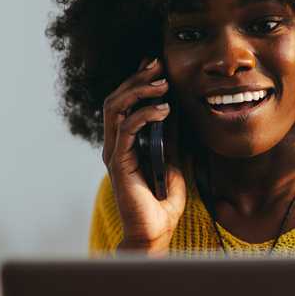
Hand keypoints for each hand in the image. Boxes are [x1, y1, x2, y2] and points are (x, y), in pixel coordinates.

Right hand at [101, 57, 187, 254]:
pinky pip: (127, 129)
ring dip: (139, 90)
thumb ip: (171, 139)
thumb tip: (179, 113)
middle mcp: (115, 145)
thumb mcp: (174, 161)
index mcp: (126, 143)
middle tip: (158, 64)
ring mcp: (115, 153)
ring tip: (162, 84)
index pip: (124, 102)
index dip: (137, 80)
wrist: (155, 232)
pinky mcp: (119, 163)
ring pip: (115, 108)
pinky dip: (145, 114)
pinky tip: (164, 110)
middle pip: (115, 99)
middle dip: (136, 77)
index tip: (156, 63)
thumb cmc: (162, 202)